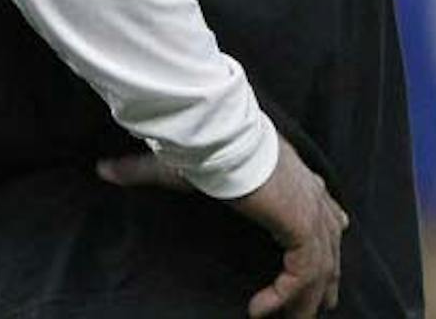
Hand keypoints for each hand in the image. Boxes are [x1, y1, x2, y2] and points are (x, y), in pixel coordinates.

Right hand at [97, 134, 349, 315]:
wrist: (219, 135)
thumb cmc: (203, 145)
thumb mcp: (178, 166)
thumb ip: (143, 172)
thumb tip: (104, 169)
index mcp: (295, 179)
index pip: (324, 213)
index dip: (324, 241)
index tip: (318, 270)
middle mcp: (310, 194)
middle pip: (331, 245)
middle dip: (325, 280)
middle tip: (316, 309)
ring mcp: (310, 210)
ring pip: (321, 268)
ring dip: (305, 300)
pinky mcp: (300, 224)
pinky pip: (303, 273)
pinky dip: (284, 296)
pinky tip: (258, 310)